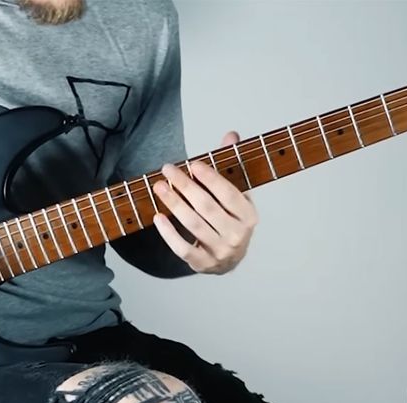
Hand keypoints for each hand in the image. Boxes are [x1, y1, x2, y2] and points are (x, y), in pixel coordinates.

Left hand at [152, 131, 259, 273]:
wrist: (231, 257)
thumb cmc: (231, 220)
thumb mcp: (236, 194)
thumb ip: (231, 166)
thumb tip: (231, 136)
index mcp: (249, 216)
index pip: (229, 194)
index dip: (211, 178)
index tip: (192, 164)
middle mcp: (237, 235)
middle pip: (207, 207)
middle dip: (185, 186)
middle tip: (168, 169)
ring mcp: (220, 251)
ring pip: (193, 225)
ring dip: (174, 203)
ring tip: (158, 186)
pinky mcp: (203, 263)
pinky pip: (182, 248)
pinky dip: (168, 233)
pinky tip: (158, 216)